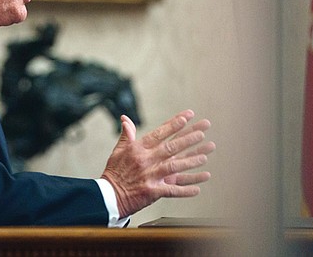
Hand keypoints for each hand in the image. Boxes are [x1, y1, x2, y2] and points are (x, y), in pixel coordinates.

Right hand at [100, 110, 214, 217]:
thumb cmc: (114, 172)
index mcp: (138, 149)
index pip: (159, 133)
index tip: (186, 116)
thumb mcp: (118, 150)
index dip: (173, 124)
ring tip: (204, 157)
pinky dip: (185, 190)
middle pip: (170, 147)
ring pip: (174, 167)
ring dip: (190, 161)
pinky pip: (172, 191)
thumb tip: (125, 119)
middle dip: (188, 139)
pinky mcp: (152, 192)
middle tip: (202, 132)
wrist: (108, 196)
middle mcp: (145, 160)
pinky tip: (197, 189)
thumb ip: (126, 135)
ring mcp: (150, 176)